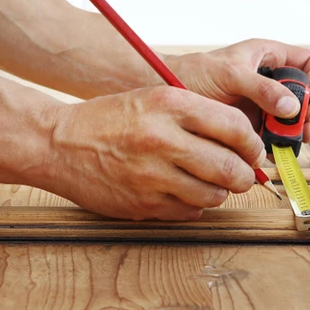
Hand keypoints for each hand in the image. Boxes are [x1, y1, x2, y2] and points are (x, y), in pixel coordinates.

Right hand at [44, 86, 265, 220]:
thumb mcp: (153, 98)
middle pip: (231, 168)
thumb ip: (197, 116)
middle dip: (244, 175)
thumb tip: (243, 142)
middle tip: (241, 174)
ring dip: (219, 192)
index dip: (252, 144)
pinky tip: (181, 191)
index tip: (251, 150)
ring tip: (208, 182)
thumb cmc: (108, 120)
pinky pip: (189, 211)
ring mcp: (152, 175)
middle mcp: (162, 139)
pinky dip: (194, 204)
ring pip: (213, 194)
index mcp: (170, 104)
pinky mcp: (143, 204)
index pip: (235, 127)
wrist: (57, 144)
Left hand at [166, 39, 309, 142]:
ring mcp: (264, 108)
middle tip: (308, 119)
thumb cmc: (195, 73)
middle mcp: (271, 84)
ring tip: (300, 136)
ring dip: (303, 130)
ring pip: (297, 120)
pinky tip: (280, 150)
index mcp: (269, 59)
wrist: (167, 95)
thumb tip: (292, 107)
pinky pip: (277, 139)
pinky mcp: (254, 130)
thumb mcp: (230, 73)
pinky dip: (283, 146)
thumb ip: (261, 88)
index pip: (308, 63)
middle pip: (309, 96)